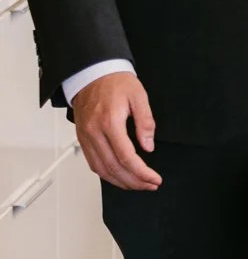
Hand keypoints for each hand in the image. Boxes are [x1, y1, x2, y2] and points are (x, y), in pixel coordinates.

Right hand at [71, 71, 160, 190]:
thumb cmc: (115, 82)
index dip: (142, 173)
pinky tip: (119, 177)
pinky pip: (92, 163)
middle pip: (114, 168)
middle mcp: (94, 132)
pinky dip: (106, 175)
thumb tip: (148, 145)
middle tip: (150, 185)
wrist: (92, 73)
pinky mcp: (82, 138)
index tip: (154, 179)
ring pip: (101, 170)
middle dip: (134, 181)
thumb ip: (145, 122)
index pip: (126, 157)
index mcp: (109, 122)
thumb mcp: (138, 96)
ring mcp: (86, 137)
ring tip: (138, 185)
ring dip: (121, 182)